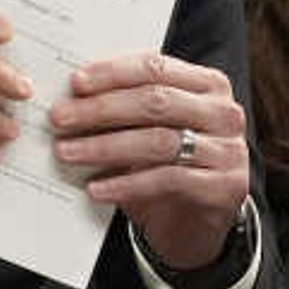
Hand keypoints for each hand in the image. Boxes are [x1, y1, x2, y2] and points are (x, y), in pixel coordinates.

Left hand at [51, 50, 250, 273]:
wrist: (200, 221)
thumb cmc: (170, 164)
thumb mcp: (152, 129)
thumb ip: (126, 107)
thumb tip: (71, 96)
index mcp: (207, 84)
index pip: (156, 67)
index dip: (113, 73)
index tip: (75, 83)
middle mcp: (224, 112)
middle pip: (155, 101)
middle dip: (101, 108)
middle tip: (60, 118)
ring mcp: (228, 150)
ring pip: (158, 141)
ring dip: (105, 146)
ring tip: (67, 152)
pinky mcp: (223, 187)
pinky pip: (166, 180)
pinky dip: (126, 184)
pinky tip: (96, 188)